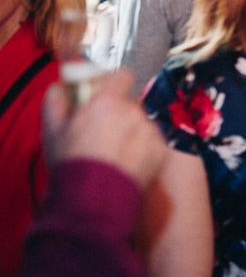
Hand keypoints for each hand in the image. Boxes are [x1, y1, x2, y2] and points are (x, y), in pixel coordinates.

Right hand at [43, 69, 166, 189]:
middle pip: (130, 104)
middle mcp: (133, 112)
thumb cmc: (72, 166)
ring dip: (131, 133)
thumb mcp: (53, 130)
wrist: (93, 200)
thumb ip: (56, 101)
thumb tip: (58, 87)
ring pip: (141, 124)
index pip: (122, 75)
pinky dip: (143, 150)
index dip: (114, 84)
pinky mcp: (161, 150)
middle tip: (103, 133)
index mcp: (107, 102)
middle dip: (119, 114)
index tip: (106, 94)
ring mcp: (150, 131)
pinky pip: (153, 142)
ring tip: (113, 155)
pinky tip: (125, 164)